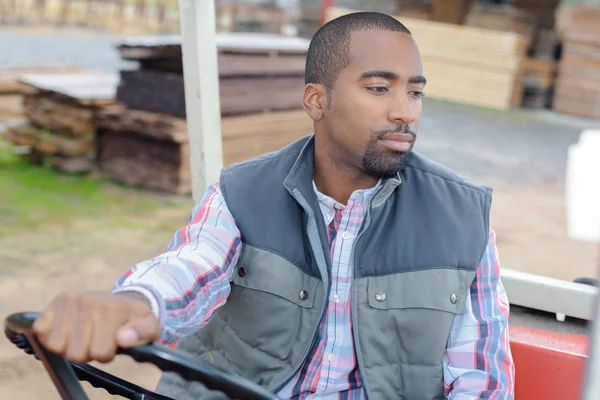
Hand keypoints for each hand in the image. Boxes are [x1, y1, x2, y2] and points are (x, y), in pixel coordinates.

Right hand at [32, 291, 159, 362]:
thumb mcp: (149, 325)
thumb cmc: (133, 319)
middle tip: (97, 339)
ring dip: (69, 346)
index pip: (101, 353)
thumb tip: (124, 338)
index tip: (112, 344)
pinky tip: (67, 330)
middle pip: (76, 353)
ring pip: (56, 345)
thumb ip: (143, 333)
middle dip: (88, 352)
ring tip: (84, 335)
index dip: (107, 354)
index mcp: (112, 309)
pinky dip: (51, 336)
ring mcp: (70, 300)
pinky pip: (41, 331)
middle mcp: (89, 301)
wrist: (122, 301)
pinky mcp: (56, 302)